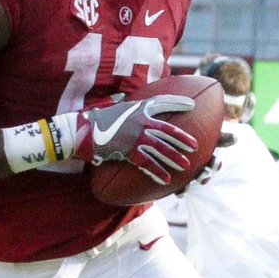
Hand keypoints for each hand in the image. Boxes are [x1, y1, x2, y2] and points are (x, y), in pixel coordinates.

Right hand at [69, 95, 198, 183]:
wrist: (83, 131)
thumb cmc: (94, 118)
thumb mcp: (109, 106)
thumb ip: (119, 102)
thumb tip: (121, 99)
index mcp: (138, 108)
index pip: (162, 103)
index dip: (178, 103)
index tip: (192, 105)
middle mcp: (140, 122)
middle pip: (167, 131)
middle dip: (183, 139)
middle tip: (195, 145)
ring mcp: (136, 137)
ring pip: (161, 149)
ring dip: (174, 157)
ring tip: (185, 165)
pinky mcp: (130, 152)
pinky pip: (147, 163)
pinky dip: (157, 171)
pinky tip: (166, 179)